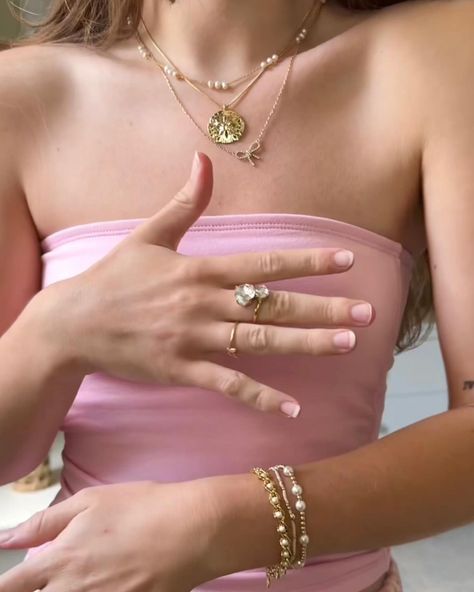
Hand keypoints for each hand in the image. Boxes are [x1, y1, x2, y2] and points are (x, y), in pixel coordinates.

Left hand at [0, 479, 219, 591]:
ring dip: (66, 591)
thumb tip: (6, 538)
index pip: (12, 586)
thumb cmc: (141, 508)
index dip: (6, 585)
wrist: (190, 529)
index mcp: (60, 561)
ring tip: (85, 577)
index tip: (10, 581)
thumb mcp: (90, 501)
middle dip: (37, 590)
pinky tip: (105, 584)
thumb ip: (44, 522)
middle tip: (53, 576)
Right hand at [36, 151, 373, 416]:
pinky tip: (293, 406)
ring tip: (347, 345)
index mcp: (201, 269)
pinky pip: (229, 385)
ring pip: (260, 341)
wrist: (74, 322)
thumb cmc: (114, 277)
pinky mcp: (182, 371)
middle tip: (367, 313)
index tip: (347, 260)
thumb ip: (185, 202)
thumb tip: (203, 158)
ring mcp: (195, 339)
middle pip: (274, 304)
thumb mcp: (148, 234)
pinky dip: (261, 396)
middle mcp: (204, 303)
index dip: (308, 261)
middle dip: (323, 308)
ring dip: (306, 344)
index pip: (265, 263)